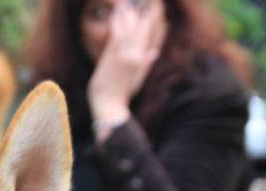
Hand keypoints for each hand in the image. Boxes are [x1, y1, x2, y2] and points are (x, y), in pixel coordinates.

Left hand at [87, 0, 166, 138]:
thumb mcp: (137, 79)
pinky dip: (117, 23)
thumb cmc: (121, 96)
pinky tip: (116, 13)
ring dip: (127, 15)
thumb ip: (146, 63)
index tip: (148, 10)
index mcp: (142, 61)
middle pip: (139, 31)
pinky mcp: (113, 58)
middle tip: (138, 1)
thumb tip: (155, 51)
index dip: (148, 22)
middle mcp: (136, 56)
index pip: (147, 37)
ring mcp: (125, 56)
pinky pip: (116, 35)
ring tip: (125, 3)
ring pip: (128, 30)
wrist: (110, 106)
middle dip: (139, 14)